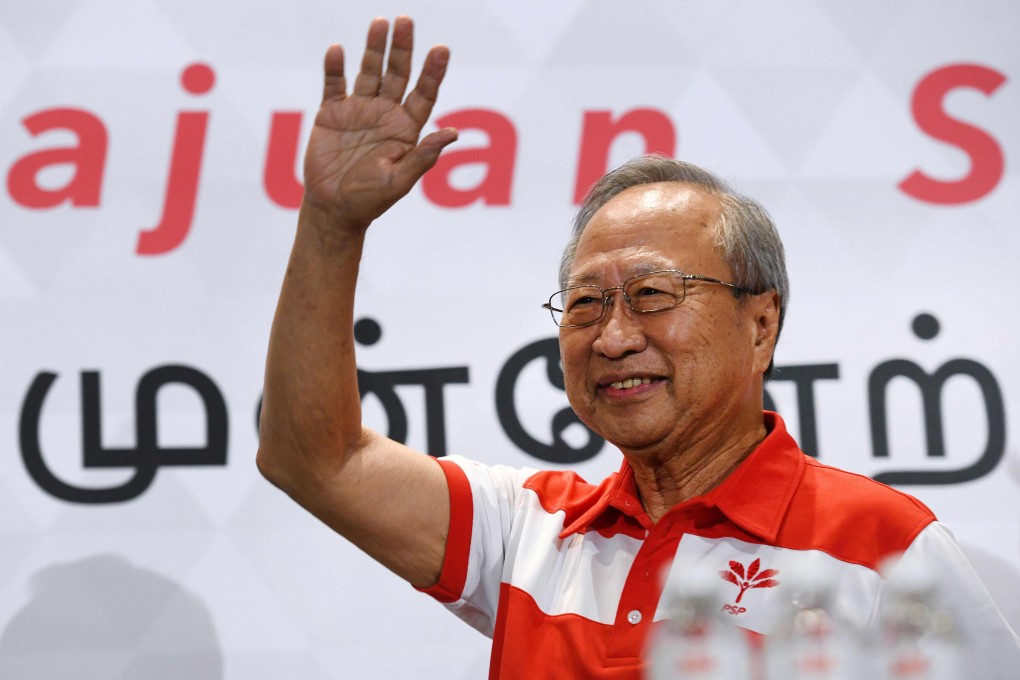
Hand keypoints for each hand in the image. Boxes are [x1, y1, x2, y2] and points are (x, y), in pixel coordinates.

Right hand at [302, 16, 456, 231]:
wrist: (333, 209)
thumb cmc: (369, 200)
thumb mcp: (399, 181)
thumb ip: (423, 157)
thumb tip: (452, 133)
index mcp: (406, 129)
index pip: (423, 94)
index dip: (432, 73)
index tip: (441, 50)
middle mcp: (385, 114)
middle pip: (397, 74)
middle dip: (402, 49)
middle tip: (406, 20)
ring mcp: (358, 110)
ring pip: (368, 72)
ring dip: (373, 48)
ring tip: (379, 23)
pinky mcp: (331, 113)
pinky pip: (334, 85)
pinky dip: (334, 68)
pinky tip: (337, 50)